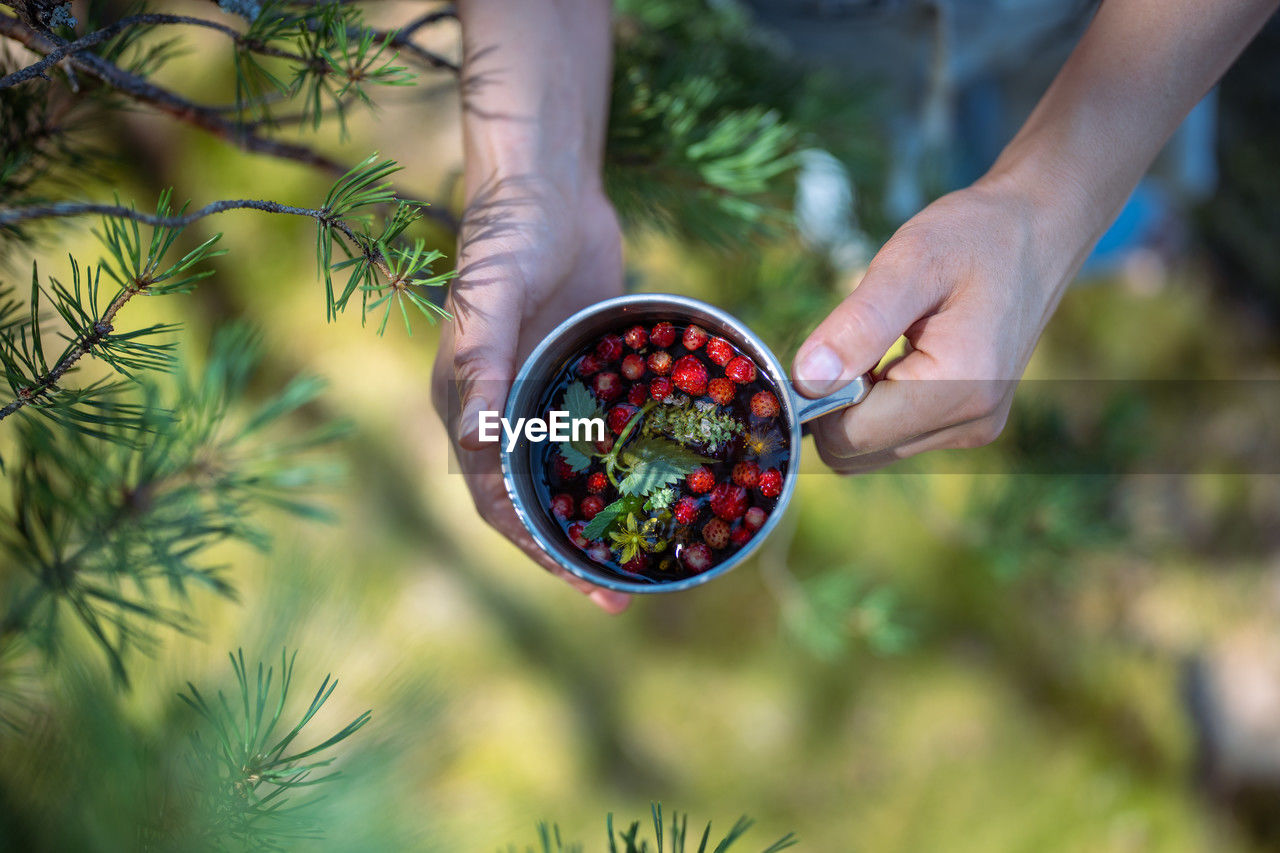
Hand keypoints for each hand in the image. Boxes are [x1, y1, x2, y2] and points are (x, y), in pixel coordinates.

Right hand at [431, 177, 631, 612]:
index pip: (497, 501)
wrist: (547, 187)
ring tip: (645, 553)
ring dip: (599, 515)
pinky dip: (622, 464)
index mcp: (466, 407)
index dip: (535, 549)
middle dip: (572, 551)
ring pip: (569, 475)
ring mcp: (543, 395)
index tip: (582, 584)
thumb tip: (472, 441)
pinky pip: (598, 433)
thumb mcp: (491, 299)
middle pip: (534, 502)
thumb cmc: (507, 238)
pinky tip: (662, 483)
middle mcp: (503, 411)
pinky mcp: (579, 374)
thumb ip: (482, 365)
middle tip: (623, 591)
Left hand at [792, 177, 1079, 472]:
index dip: (815, 400)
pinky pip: (894, 436)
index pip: (850, 436)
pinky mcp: (968, 424)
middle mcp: (971, 423)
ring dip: (853, 406)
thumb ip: (857, 324)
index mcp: (961, 386)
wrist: (1040, 229)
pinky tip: (890, 357)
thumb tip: (806, 380)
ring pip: (870, 450)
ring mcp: (972, 429)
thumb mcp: (909, 260)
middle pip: (857, 452)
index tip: (823, 347)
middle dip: (832, 405)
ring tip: (875, 344)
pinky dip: (876, 405)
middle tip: (847, 341)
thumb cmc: (974, 235)